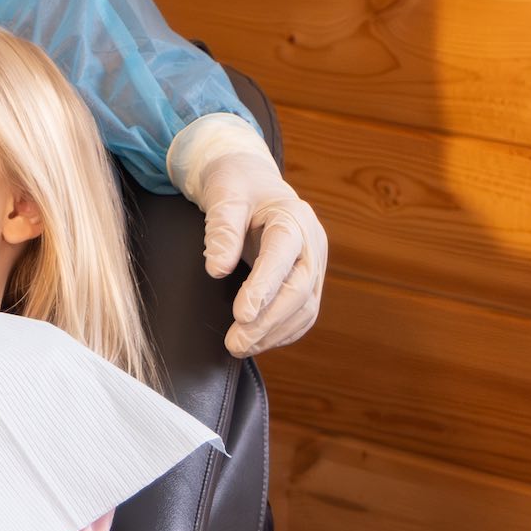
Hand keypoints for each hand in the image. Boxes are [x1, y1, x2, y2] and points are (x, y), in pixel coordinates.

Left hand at [194, 148, 327, 356]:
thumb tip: (217, 269)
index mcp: (293, 218)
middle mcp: (312, 244)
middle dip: (268, 320)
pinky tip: (259, 342)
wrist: (252, 183)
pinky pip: (303, 313)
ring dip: (274, 332)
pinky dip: (283, 331)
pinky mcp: (308, 280)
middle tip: (235, 343)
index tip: (242, 315)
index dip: (264, 288)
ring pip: (305, 308)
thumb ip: (221, 229)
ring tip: (240, 347)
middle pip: (299, 290)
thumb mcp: (224, 195)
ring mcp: (314, 264)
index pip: (283, 257)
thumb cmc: (236, 186)